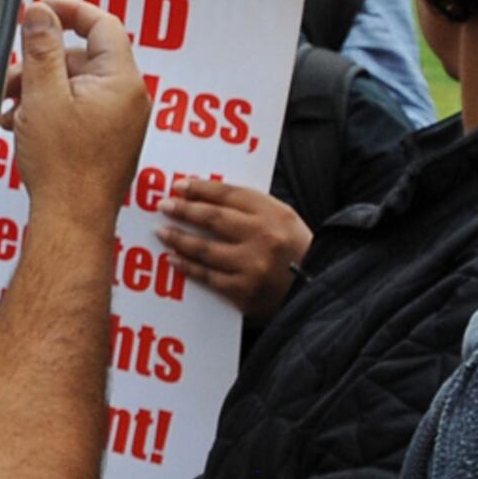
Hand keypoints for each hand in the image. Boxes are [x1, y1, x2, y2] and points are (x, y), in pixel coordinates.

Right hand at [6, 0, 148, 223]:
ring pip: (76, 84)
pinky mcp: (108, 138)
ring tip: (11, 109)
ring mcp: (120, 120)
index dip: (70, 10)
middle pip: (82, 56)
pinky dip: (50, 109)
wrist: (72, 221)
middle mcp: (128, 98)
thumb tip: (41, 12)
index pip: (102, 24)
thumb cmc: (64, 170)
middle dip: (41, 63)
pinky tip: (22, 124)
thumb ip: (41, 48)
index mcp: (121, 81)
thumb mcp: (42, 96)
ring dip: (40, 89)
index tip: (42, 9)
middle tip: (11, 78)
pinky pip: (79, 108)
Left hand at [161, 177, 313, 319]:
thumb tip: (206, 198)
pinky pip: (207, 277)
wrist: (315, 291)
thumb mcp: (283, 219)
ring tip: (162, 231)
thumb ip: (251, 207)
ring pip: (204, 248)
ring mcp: (251, 266)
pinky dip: (188, 267)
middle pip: (212, 218)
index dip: (201, 189)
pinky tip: (174, 259)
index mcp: (274, 214)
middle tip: (164, 206)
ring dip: (179, 238)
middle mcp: (262, 237)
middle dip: (184, 210)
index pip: (229, 194)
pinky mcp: (243, 292)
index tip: (179, 186)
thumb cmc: (296, 250)